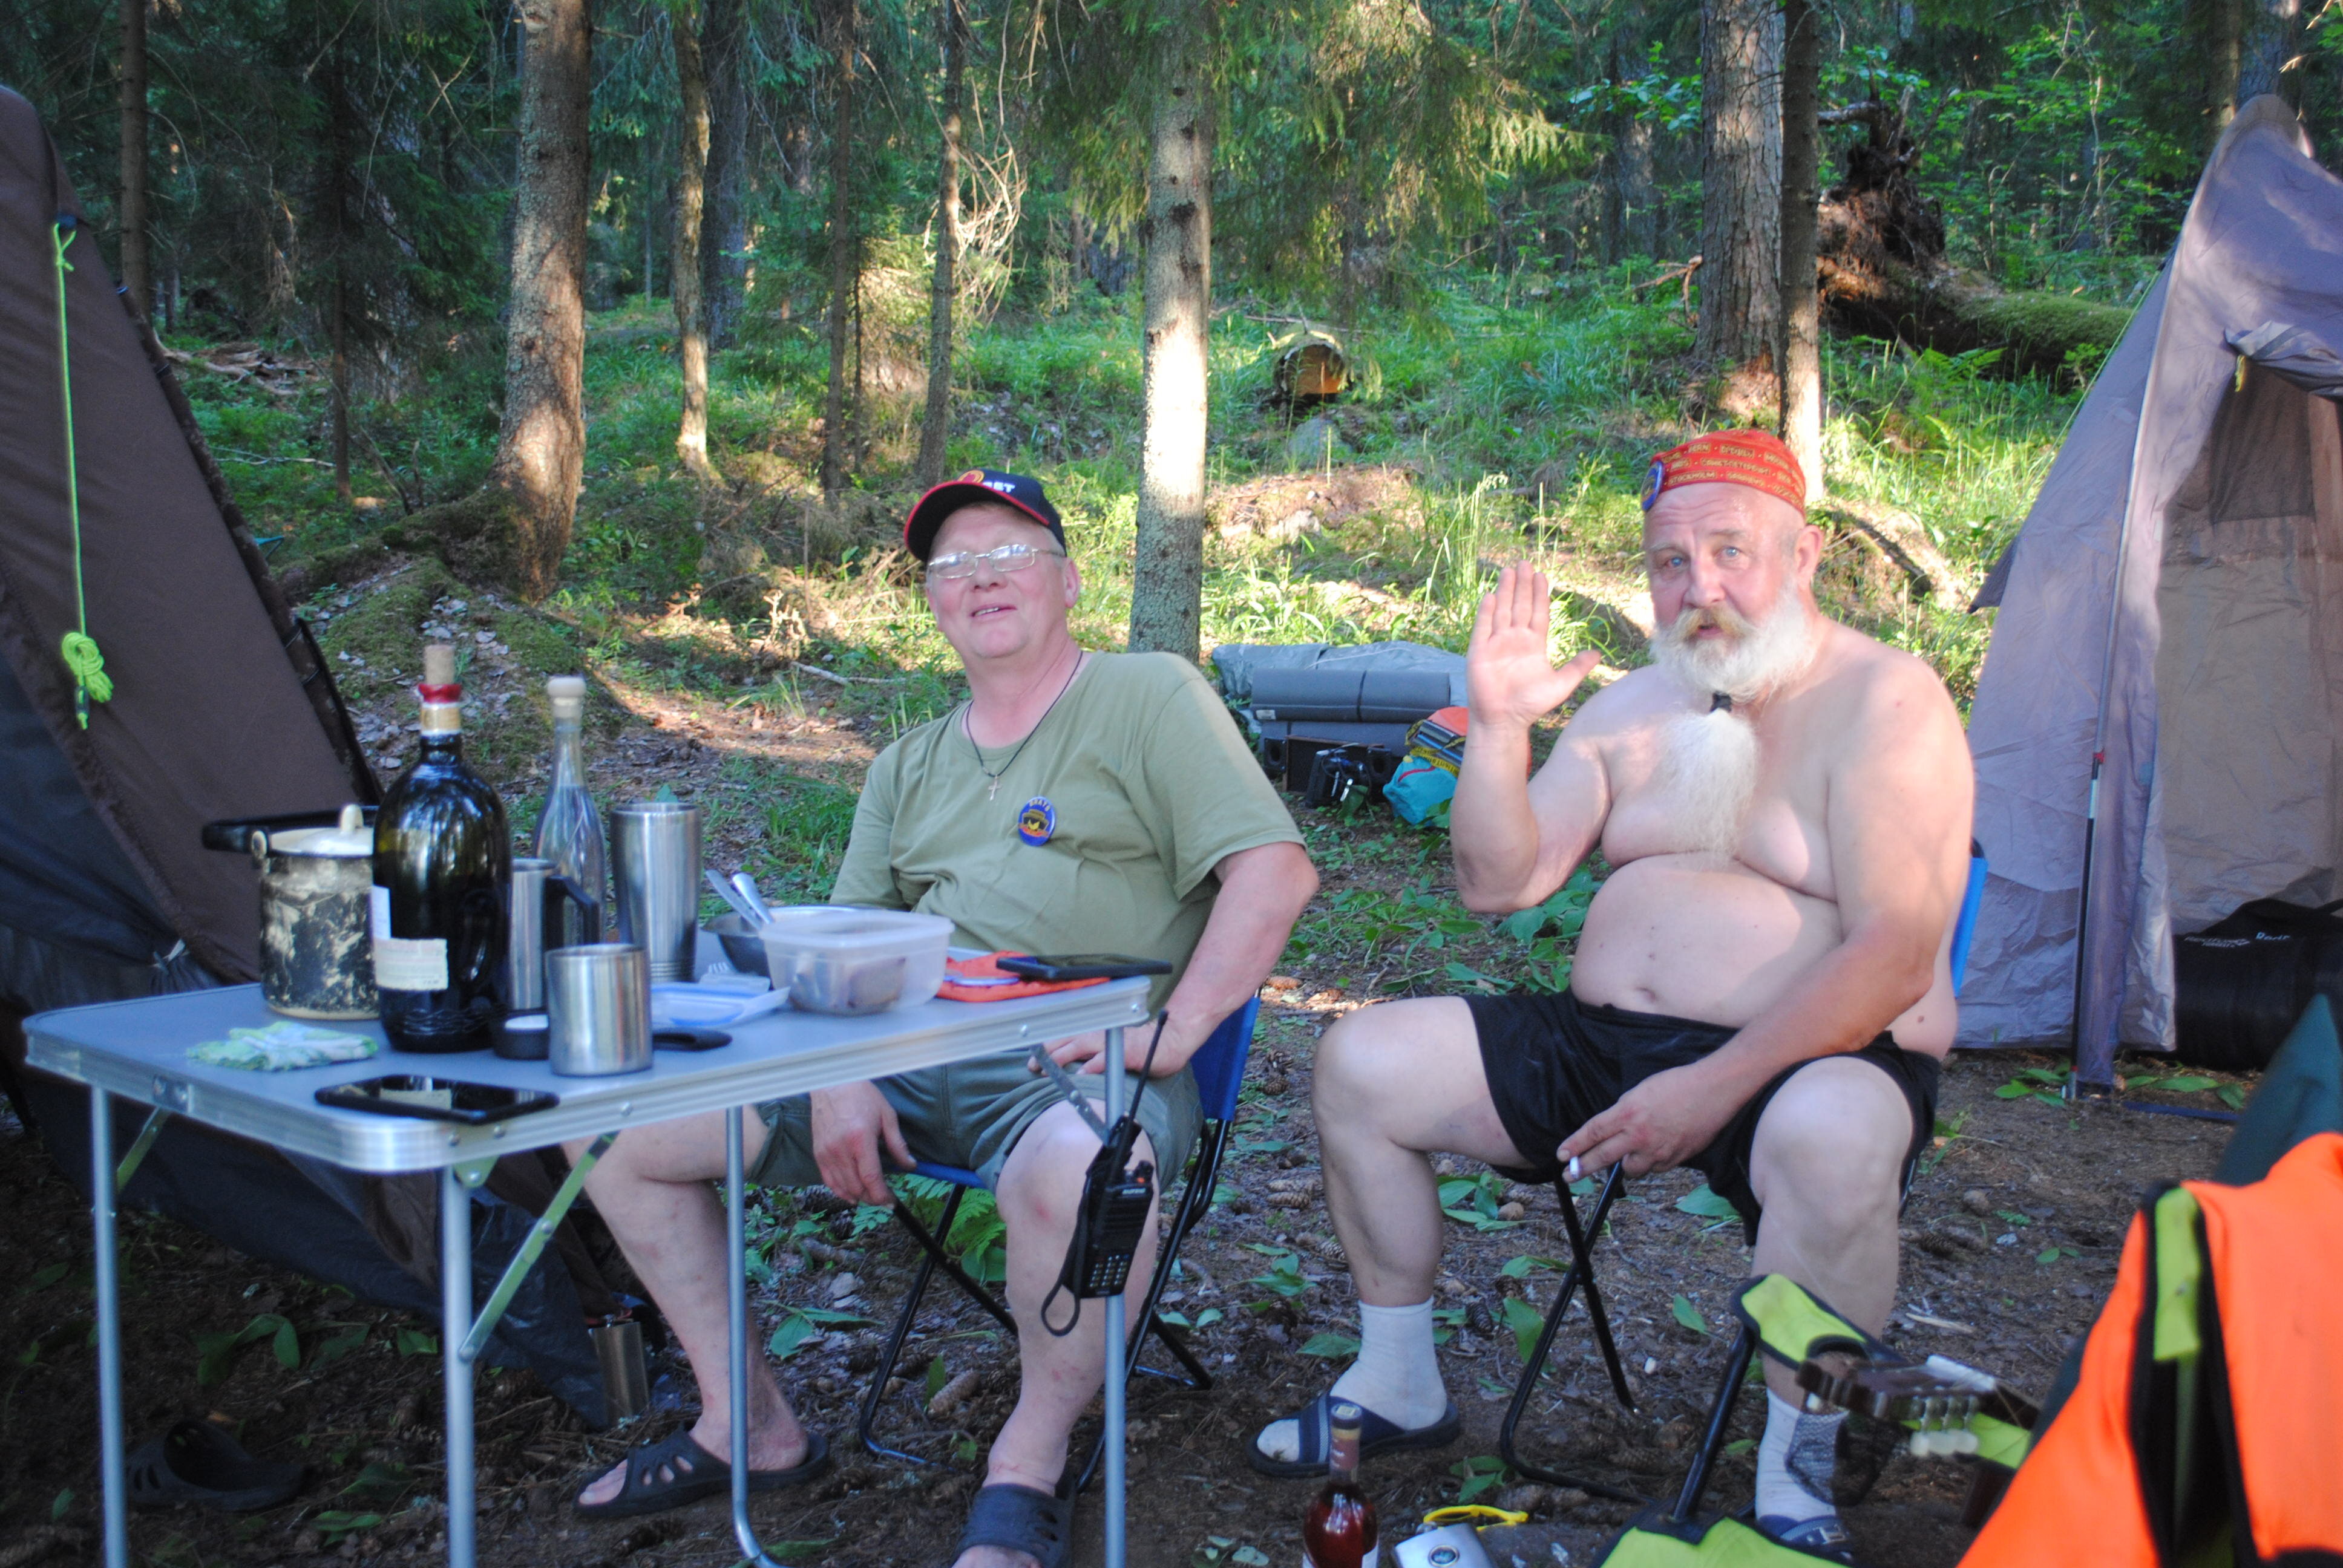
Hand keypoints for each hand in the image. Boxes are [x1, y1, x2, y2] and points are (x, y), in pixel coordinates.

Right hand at [808, 1080, 912, 1206]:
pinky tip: (851, 1194)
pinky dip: (840, 1191)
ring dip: (858, 1196)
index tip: (891, 1201)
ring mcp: (826, 1153)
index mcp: (860, 1139)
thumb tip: (910, 1165)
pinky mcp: (818, 1153)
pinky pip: (828, 1180)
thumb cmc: (861, 1096)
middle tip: (884, 1198)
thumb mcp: (887, 1116)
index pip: (871, 1178)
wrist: (832, 1083)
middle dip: (872, 1198)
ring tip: (871, 1196)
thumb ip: (897, 1144)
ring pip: (843, 1187)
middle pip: (857, 1187)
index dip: (882, 1195)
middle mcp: (841, 1149)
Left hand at [1031, 1027, 1193, 1077]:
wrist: (1168, 1043)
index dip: (1047, 1044)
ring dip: (1060, 1057)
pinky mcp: (1125, 1053)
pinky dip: (1091, 1067)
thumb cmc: (1138, 1048)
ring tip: (1045, 1069)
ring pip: (1079, 1046)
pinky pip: (1104, 1060)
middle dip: (1046, 1052)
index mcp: (1096, 1032)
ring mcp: (1112, 1043)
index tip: (1031, 1055)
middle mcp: (1101, 1034)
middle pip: (1066, 1039)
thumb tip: (1070, 1065)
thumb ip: (1092, 1052)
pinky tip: (1080, 1075)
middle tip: (1031, 1066)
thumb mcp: (1111, 1047)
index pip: (1066, 1034)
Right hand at [1467, 565, 1601, 731]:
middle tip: (1524, 563)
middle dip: (1522, 585)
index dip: (1539, 594)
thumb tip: (1597, 654)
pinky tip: (1490, 596)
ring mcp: (1496, 644)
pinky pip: (1483, 627)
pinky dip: (1486, 612)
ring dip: (1505, 591)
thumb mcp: (1561, 685)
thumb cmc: (1531, 704)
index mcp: (1534, 644)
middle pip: (1519, 606)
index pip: (1538, 612)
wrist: (1504, 720)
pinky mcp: (1479, 651)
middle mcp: (1515, 640)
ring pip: (1502, 611)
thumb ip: (1577, 667)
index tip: (1541, 575)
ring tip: (1508, 571)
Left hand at [1557, 1062, 1738, 1178]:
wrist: (1714, 1089)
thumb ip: (1624, 1113)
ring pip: (1631, 1169)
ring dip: (1627, 1163)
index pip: (1593, 1132)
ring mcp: (1657, 1150)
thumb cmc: (1678, 1083)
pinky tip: (1658, 1149)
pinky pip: (1655, 1168)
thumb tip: (1613, 1130)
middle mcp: (1639, 1134)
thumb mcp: (1641, 1091)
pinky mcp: (1675, 1159)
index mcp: (1627, 1112)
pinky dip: (1652, 1162)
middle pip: (1603, 1157)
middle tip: (1569, 1176)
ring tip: (1631, 1153)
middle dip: (1583, 1168)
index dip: (1575, 1145)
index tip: (1562, 1155)